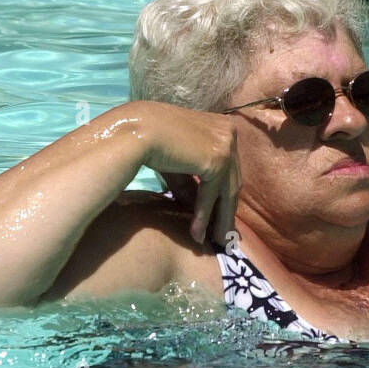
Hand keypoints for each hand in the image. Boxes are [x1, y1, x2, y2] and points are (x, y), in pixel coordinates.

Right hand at [141, 105, 240, 244]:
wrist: (136, 130)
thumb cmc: (151, 142)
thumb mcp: (178, 166)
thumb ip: (192, 185)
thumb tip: (202, 214)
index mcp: (223, 125)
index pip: (229, 167)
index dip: (225, 195)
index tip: (222, 218)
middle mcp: (230, 131)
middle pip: (232, 180)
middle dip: (227, 211)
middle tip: (224, 237)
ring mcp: (226, 144)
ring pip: (227, 191)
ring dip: (219, 220)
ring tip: (216, 242)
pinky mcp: (218, 158)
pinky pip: (212, 194)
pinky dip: (204, 216)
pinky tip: (197, 234)